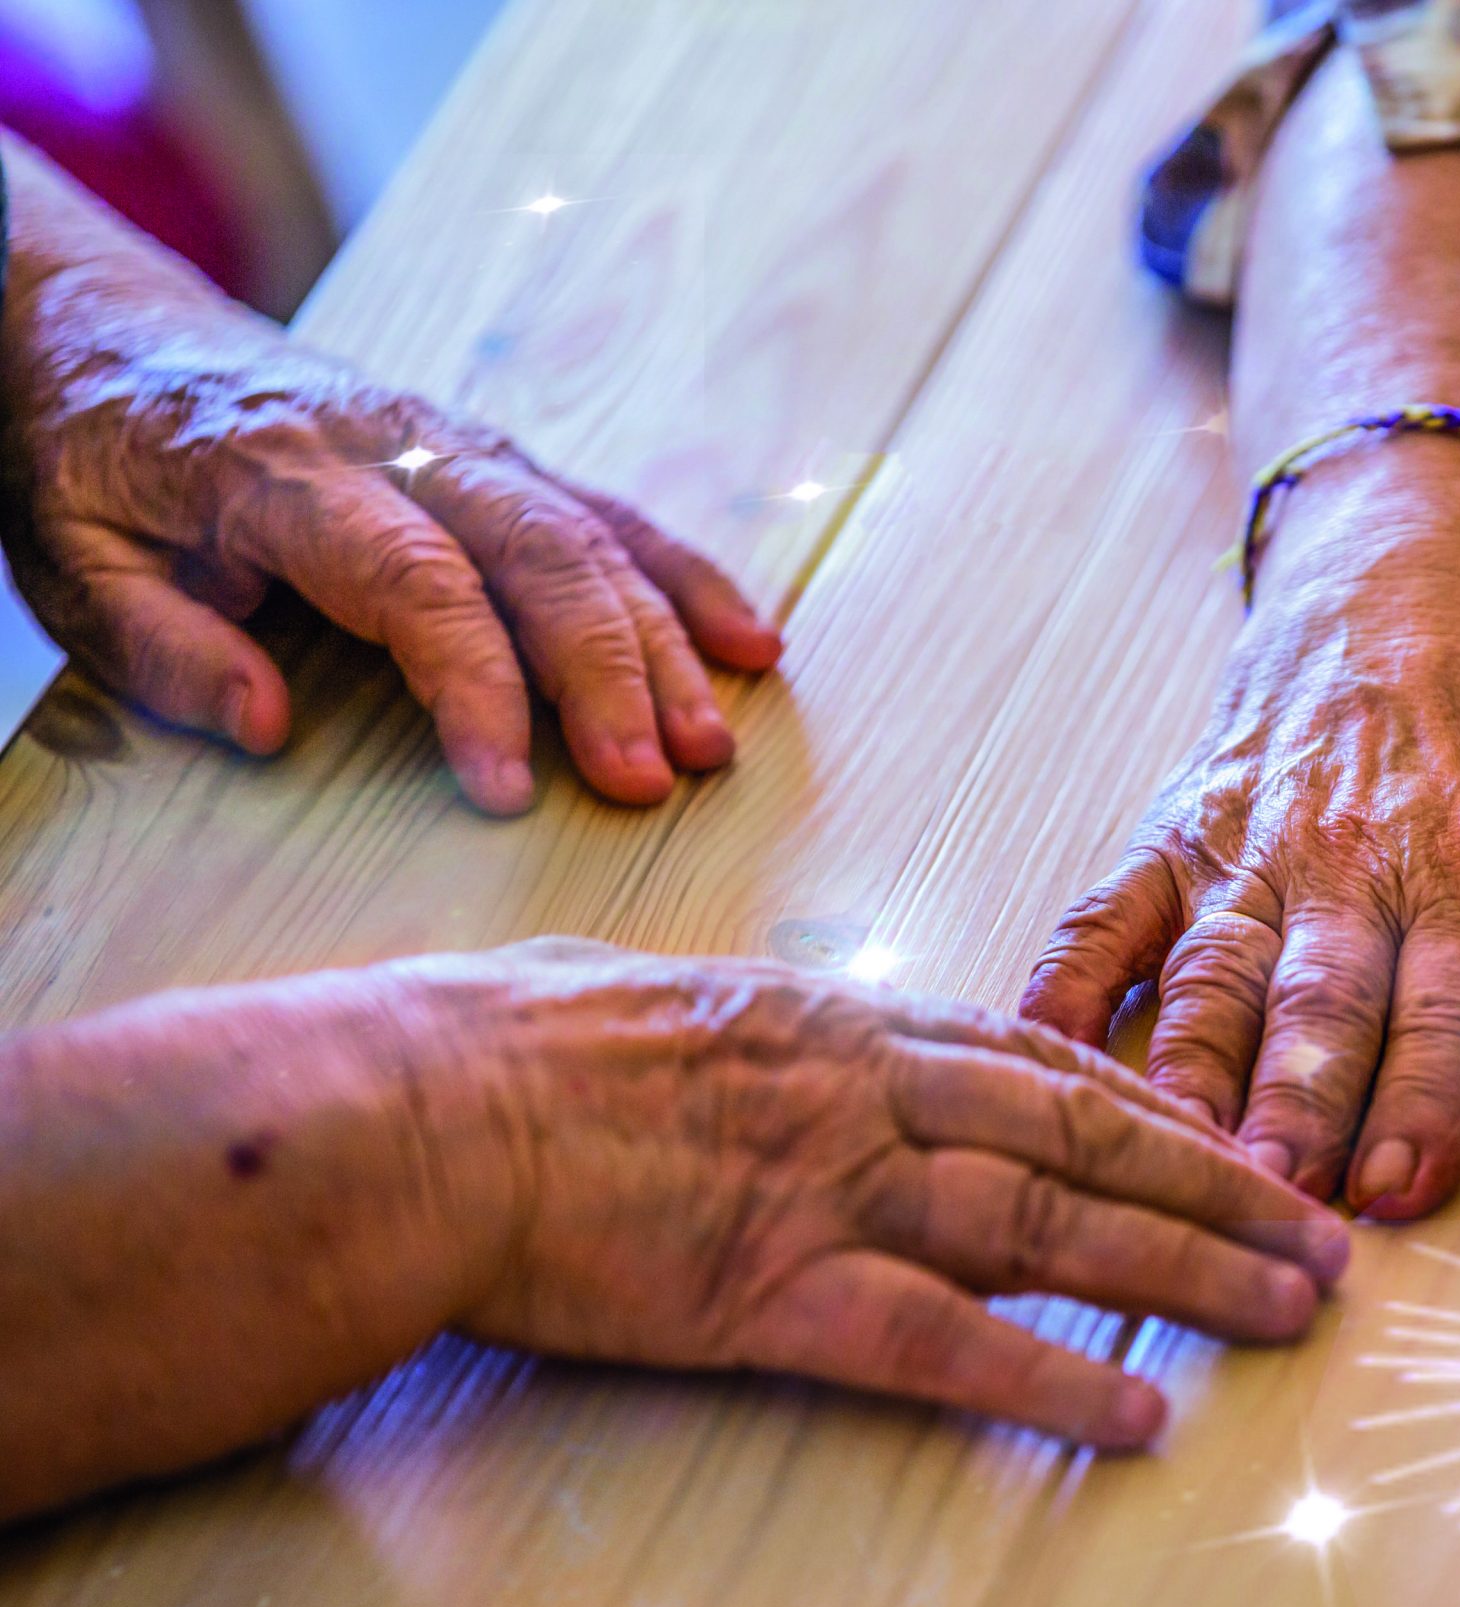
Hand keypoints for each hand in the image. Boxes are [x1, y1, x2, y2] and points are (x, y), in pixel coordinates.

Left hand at [0, 158, 780, 812]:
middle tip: (648, 781)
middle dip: (606, 674)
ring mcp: (461, 443)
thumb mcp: (71, 561)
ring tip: (709, 747)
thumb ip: (162, 646)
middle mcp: (397, 447)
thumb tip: (268, 727)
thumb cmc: (88, 461)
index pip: (414, 584)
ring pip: (590, 536)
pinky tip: (750, 646)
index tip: (507, 789)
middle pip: (537, 556)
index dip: (473, 686)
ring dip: (662, 644)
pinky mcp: (497, 454)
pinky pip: (611, 513)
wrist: (108, 326)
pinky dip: (686, 578)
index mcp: (285, 475)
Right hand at [414, 940, 1347, 1447]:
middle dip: (1220, 1183)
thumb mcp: (667, 997)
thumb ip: (766, 1025)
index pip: (1041, 1059)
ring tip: (1290, 1306)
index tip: (1231, 1133)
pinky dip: (1052, 1379)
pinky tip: (1137, 1415)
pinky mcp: (782, 1293)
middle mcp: (871, 1094)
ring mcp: (836, 1190)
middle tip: (1323, 1226)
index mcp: (845, 1022)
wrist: (421, 1112)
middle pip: (1087, 1136)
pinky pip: (945, 1344)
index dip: (1153, 1103)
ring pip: (1055, 1226)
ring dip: (1186, 1270)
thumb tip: (794, 1034)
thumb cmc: (514, 1047)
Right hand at [1022, 454, 1459, 1220]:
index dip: (1426, 1098)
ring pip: (1209, 972)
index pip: (1450, 1006)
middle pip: (1320, 1001)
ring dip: (1189, 1069)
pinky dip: (1066, 984)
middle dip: (1295, 1105)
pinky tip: (1036, 1052)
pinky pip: (1106, 914)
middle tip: (1270, 1199)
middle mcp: (1354, 862)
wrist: (1403, 573)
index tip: (1400, 1189)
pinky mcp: (1175, 830)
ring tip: (1171, 1155)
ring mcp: (1251, 848)